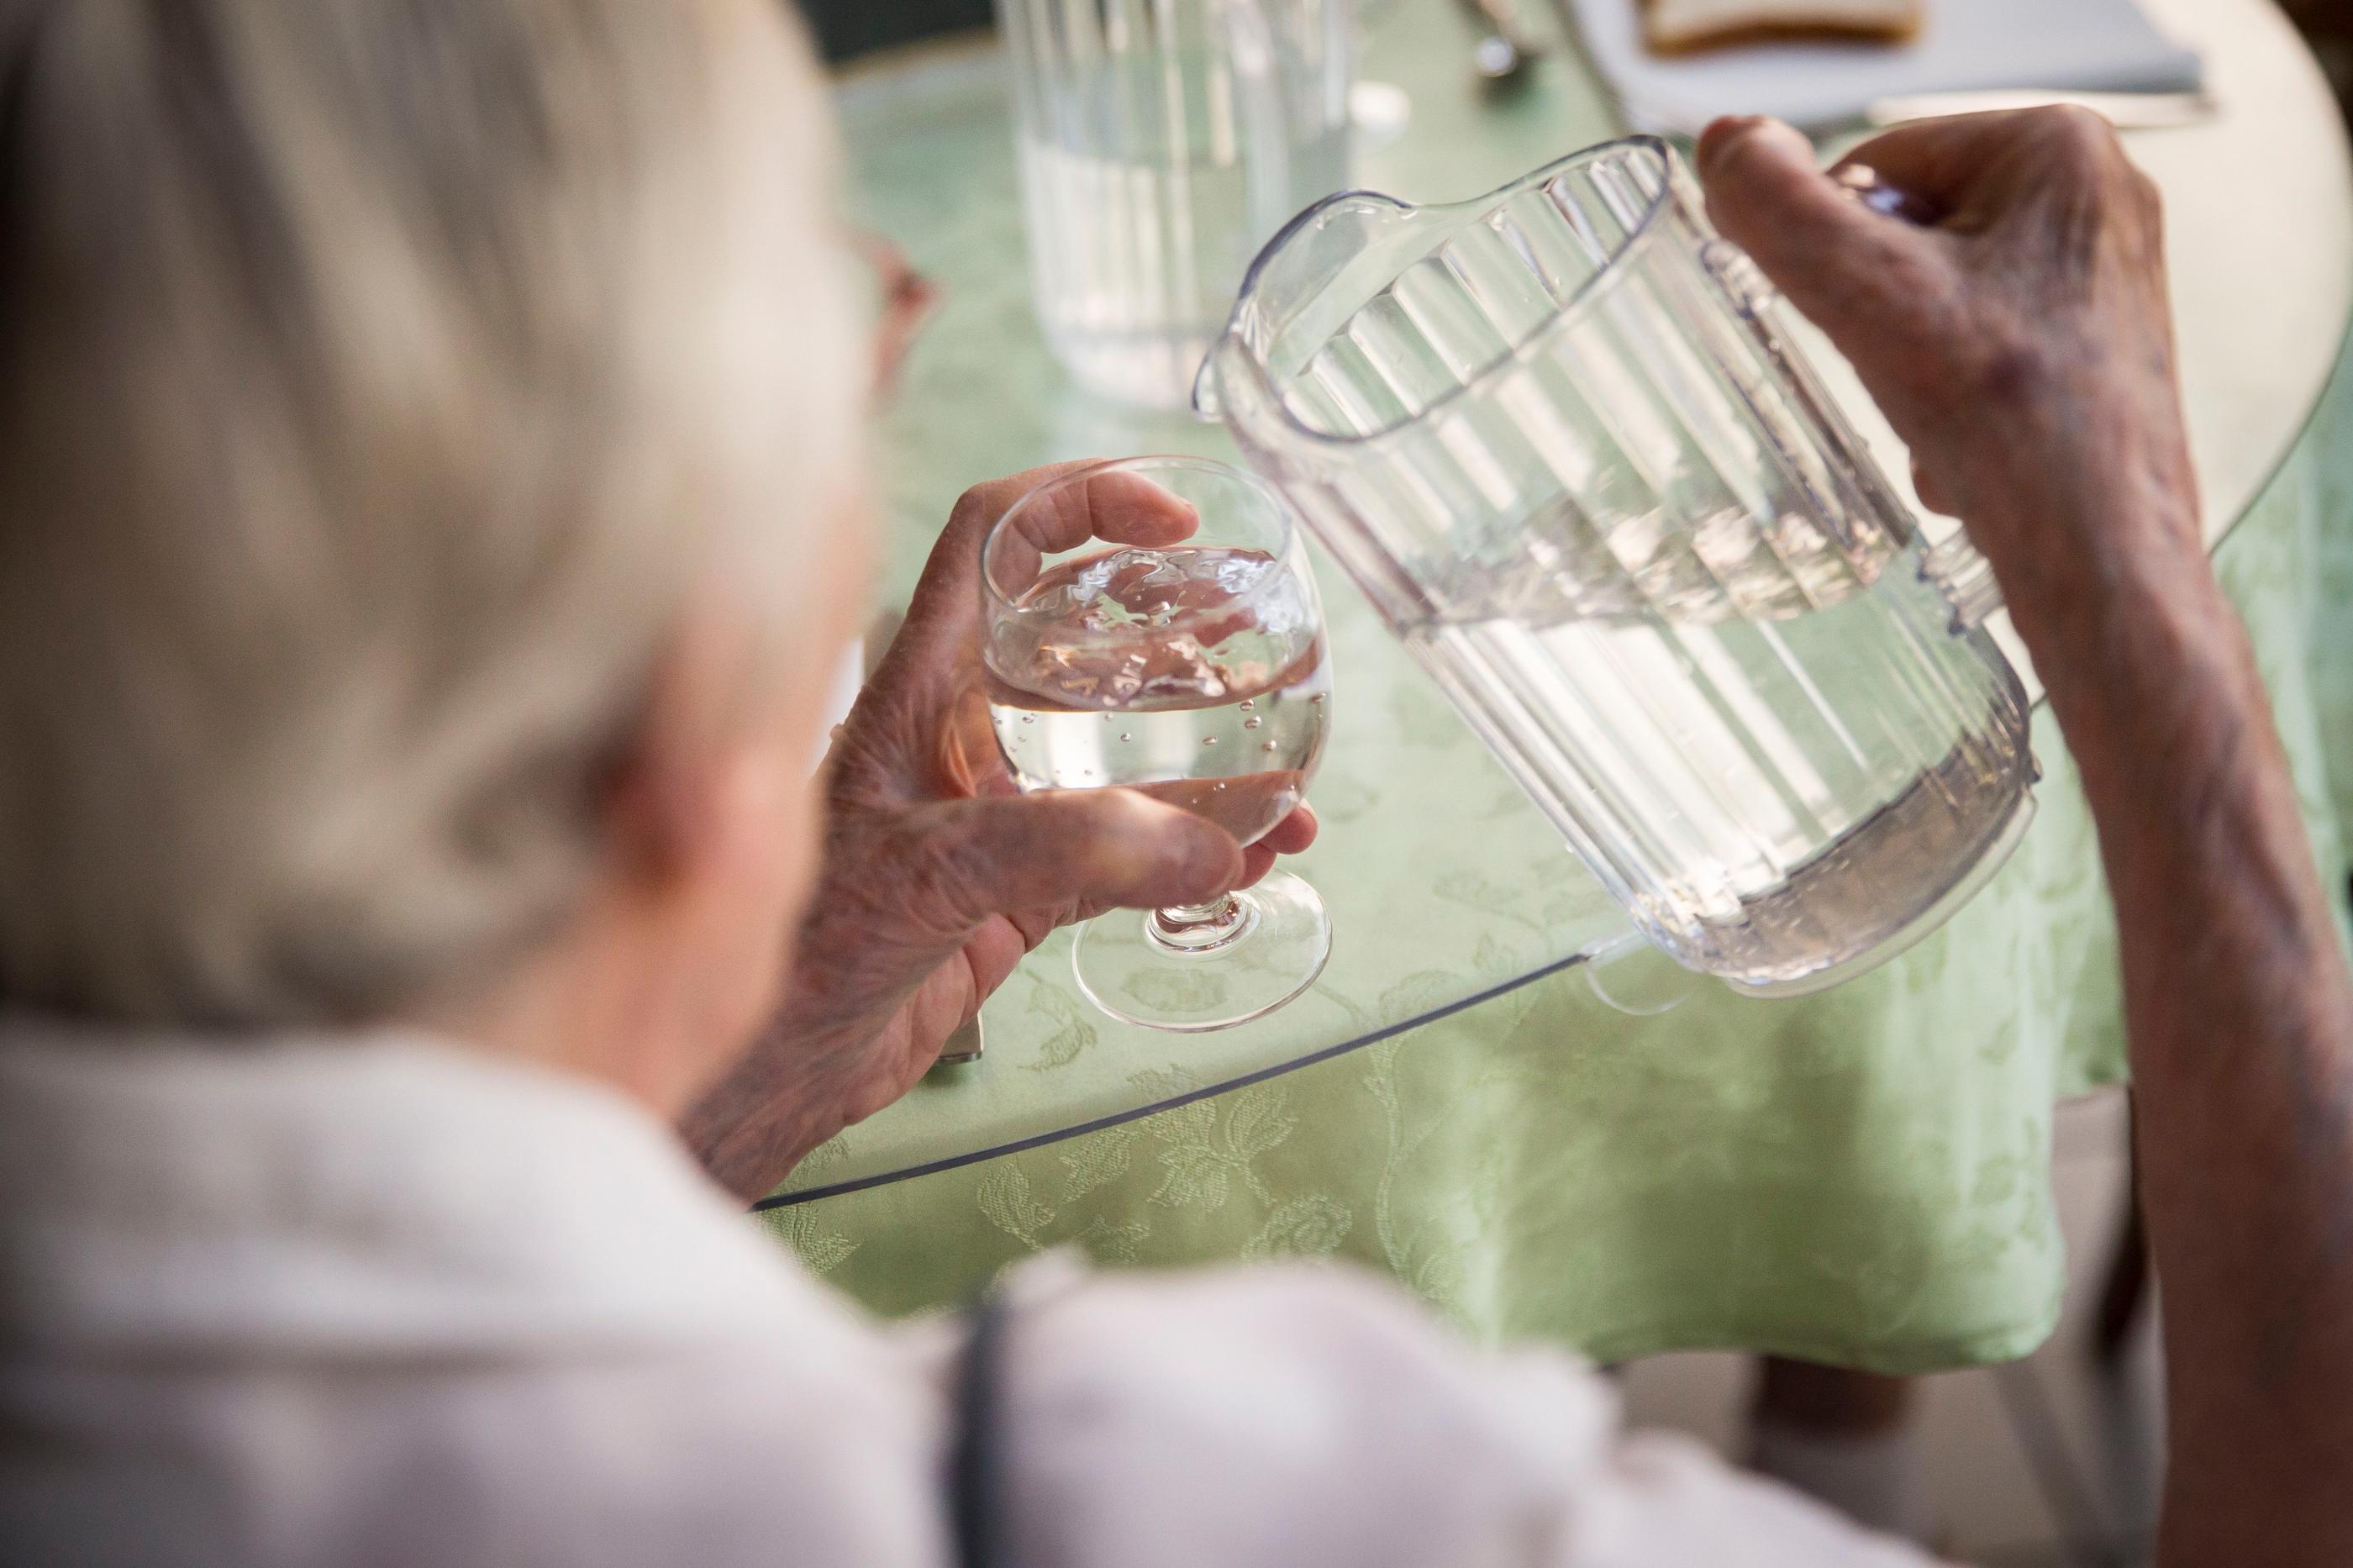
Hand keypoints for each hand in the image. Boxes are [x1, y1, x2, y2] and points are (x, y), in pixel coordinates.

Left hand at [683, 462, 1319, 1198]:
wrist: (772, 1069)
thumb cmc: (806, 946)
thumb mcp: (930, 870)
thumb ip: (1066, 848)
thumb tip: (1209, 846)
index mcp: (919, 680)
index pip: (996, 537)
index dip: (1082, 498)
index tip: (1175, 521)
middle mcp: (960, 727)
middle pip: (1080, 631)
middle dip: (1176, 619)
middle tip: (1255, 627)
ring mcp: (996, 809)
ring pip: (1120, 750)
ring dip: (1208, 754)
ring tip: (1290, 772)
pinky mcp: (1020, 891)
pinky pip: (1130, 852)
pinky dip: (1198, 853)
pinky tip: (1256, 860)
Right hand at [1694, 109, 2200, 642]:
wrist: (2100, 555)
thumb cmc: (2016, 426)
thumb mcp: (1870, 299)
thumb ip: (1781, 209)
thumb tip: (1726, 143)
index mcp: (2055, 149)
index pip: (1872, 164)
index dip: (1834, 252)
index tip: (1861, 322)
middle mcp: (2095, 196)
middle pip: (1904, 232)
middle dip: (1878, 316)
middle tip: (1909, 375)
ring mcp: (2101, 272)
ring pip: (1934, 294)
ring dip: (1908, 364)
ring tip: (1944, 414)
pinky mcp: (2095, 343)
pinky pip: (1976, 344)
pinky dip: (1952, 398)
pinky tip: (1969, 443)